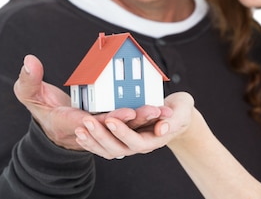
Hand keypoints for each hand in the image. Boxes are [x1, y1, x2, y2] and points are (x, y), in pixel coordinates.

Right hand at [13, 54, 168, 150]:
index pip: (93, 123)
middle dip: (135, 120)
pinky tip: (162, 108)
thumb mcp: (28, 94)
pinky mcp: (111, 123)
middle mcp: (89, 129)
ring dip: (144, 121)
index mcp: (70, 124)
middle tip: (153, 110)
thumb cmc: (41, 107)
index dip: (110, 120)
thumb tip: (29, 60)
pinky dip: (144, 118)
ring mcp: (102, 128)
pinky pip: (129, 123)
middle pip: (115, 127)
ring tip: (163, 111)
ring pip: (126, 127)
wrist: (53, 123)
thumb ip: (28, 80)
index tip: (126, 112)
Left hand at [74, 92, 194, 158]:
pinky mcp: (122, 140)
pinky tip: (80, 134)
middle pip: (117, 148)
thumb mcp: (181, 112)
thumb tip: (162, 128)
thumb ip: (172, 120)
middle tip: (87, 121)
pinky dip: (92, 142)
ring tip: (79, 129)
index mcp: (153, 140)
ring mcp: (129, 144)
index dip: (122, 132)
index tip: (109, 120)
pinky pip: (104, 146)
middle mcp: (139, 145)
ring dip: (92, 140)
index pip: (135, 141)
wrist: (177, 116)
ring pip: (107, 149)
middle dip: (100, 135)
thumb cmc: (180, 111)